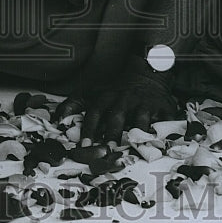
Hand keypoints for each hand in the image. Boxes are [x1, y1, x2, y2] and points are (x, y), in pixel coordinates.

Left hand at [57, 55, 179, 142]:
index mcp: (106, 98)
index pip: (94, 113)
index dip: (88, 129)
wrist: (146, 72)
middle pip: (116, 117)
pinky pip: (164, 120)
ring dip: (135, 133)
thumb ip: (73, 104)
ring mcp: (143, 104)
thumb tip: (57, 120)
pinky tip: (159, 142)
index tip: (83, 146)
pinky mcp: (162, 108)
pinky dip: (163, 131)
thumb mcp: (93, 92)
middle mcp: (124, 101)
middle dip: (111, 133)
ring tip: (133, 147)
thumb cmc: (116, 89)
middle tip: (107, 150)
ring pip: (139, 120)